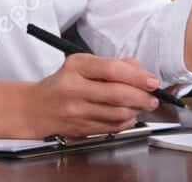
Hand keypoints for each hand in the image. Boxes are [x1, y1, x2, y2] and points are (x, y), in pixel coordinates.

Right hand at [23, 55, 161, 137]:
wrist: (37, 107)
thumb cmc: (63, 82)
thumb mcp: (82, 63)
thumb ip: (112, 64)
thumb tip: (140, 70)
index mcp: (76, 67)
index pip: (112, 70)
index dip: (137, 76)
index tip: (152, 81)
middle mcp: (74, 89)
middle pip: (117, 94)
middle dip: (142, 96)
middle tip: (153, 96)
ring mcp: (77, 111)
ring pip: (117, 113)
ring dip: (137, 110)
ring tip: (143, 104)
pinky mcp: (81, 128)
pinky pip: (112, 127)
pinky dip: (127, 121)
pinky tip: (130, 114)